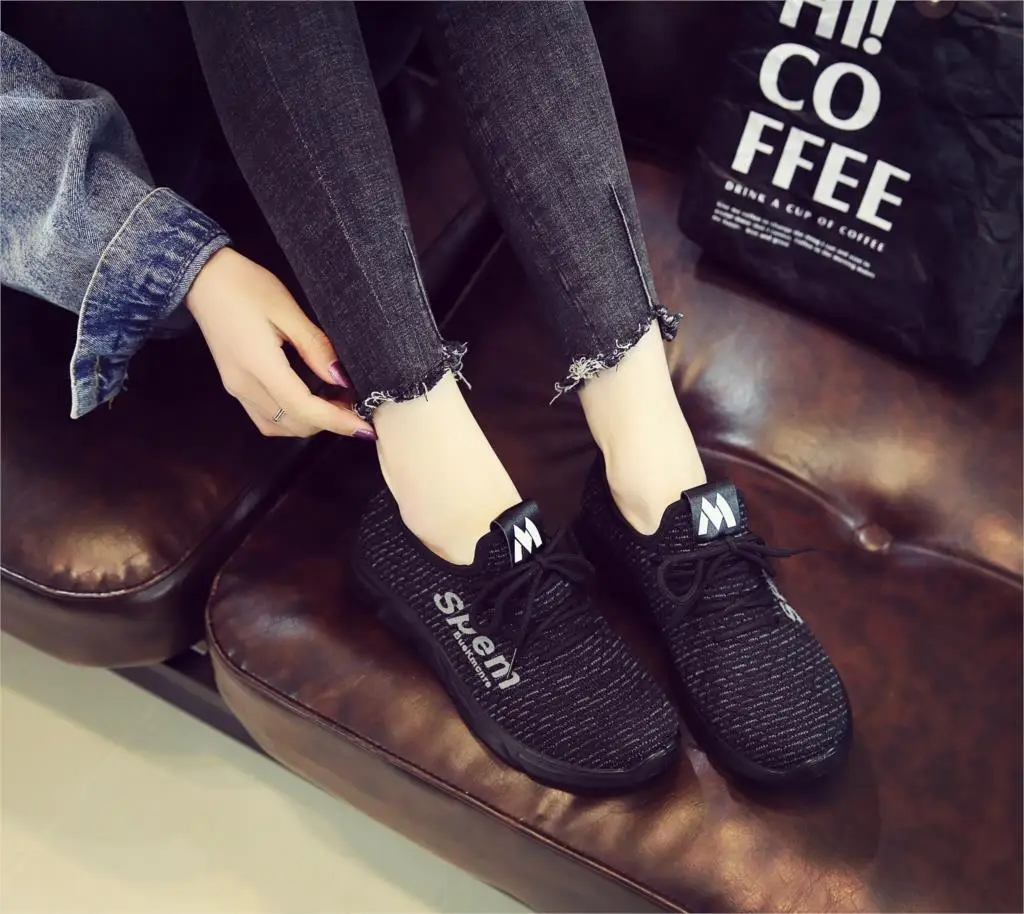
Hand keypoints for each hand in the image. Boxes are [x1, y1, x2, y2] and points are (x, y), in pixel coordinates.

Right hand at [186, 248, 374, 439]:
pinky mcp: (235, 386)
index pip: (304, 408)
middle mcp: (244, 386)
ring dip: (310, 423)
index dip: (338, 422)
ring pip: (278, 426)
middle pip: (293, 424)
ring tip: (336, 403)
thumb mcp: (287, 310)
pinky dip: (291, 418)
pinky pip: (266, 418)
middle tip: (355, 404)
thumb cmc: (244, 286)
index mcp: (259, 365)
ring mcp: (236, 389)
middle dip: (328, 423)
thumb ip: (315, 347)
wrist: (202, 278)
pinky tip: (309, 401)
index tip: (366, 428)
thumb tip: (340, 378)